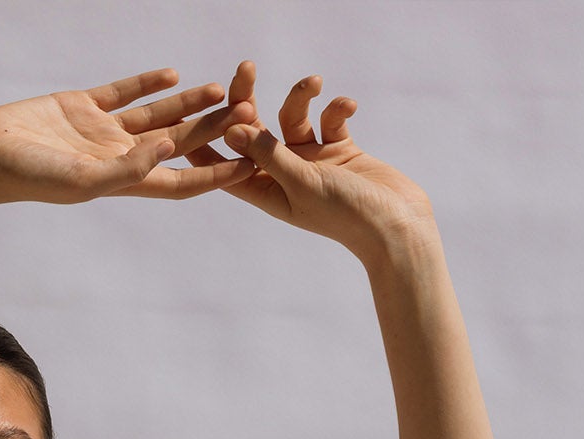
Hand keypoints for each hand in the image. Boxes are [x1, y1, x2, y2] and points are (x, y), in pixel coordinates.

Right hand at [0, 67, 257, 204]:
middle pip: (176, 145)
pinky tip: (170, 73)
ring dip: (188, 104)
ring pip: (155, 116)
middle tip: (246, 114)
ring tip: (221, 88)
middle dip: (211, 132)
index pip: (179, 181)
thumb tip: (168, 149)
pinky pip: (122, 93)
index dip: (216, 175)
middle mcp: (116, 157)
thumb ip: (126, 167)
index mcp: (122, 181)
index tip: (249, 165)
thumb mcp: (82, 179)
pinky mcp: (81, 106)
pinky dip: (146, 84)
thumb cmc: (29, 177)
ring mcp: (99, 132)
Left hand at [185, 64, 435, 255]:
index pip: (225, 165)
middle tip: (245, 68)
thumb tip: (231, 129)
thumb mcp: (301, 182)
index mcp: (266, 192)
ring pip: (292, 118)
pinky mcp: (338, 149)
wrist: (395, 225)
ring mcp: (311, 162)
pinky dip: (336, 108)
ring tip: (313, 82)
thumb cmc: (344, 214)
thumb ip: (268, 155)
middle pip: (254, 132)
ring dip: (300, 96)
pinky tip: (347, 106)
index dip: (206, 140)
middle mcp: (284, 175)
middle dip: (249, 100)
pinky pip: (328, 119)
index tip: (188, 111)